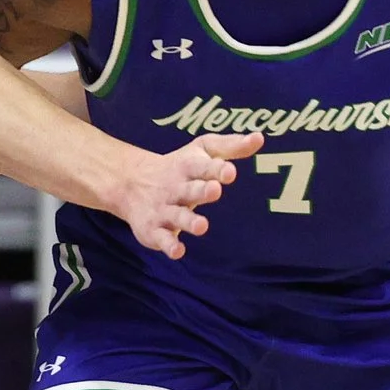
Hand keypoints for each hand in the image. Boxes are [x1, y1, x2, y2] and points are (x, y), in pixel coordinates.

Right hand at [117, 132, 260, 258]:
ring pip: (177, 216)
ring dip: (188, 221)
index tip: (230, 171)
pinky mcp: (154, 230)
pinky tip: (178, 251)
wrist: (130, 183)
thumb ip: (231, 146)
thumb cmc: (179, 168)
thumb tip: (260, 138)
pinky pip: (161, 239)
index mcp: (188, 168)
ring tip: (201, 226)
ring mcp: (163, 210)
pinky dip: (168, 245)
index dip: (216, 169)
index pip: (202, 167)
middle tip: (215, 190)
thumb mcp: (203, 151)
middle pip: (189, 190)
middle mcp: (175, 188)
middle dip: (202, 191)